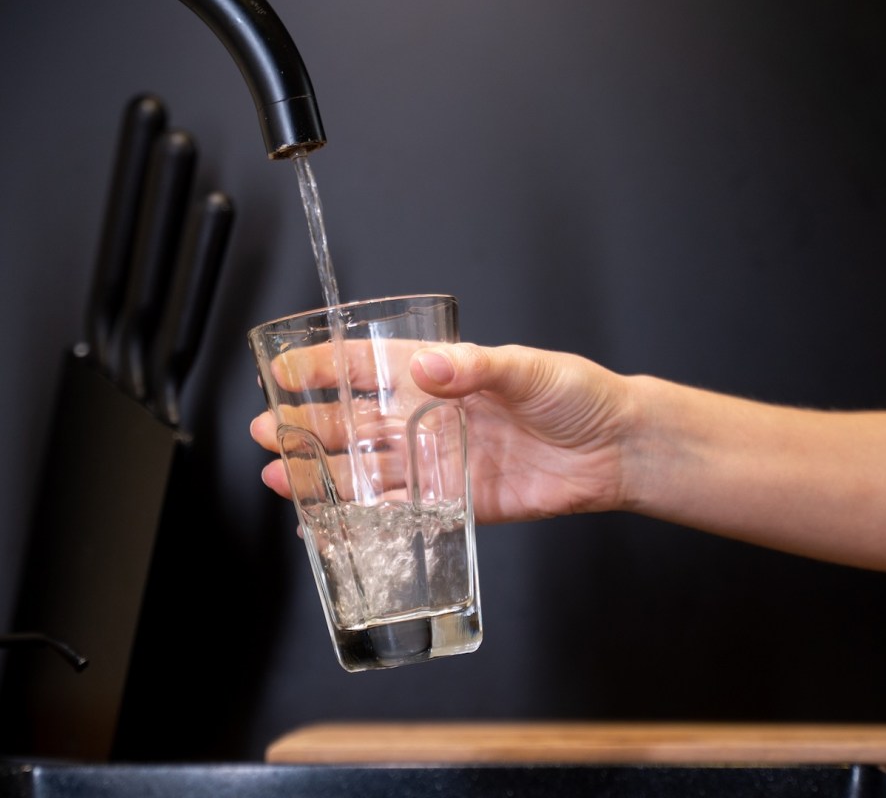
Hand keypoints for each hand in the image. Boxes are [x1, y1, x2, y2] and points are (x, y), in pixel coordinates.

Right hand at [252, 342, 635, 524]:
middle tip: (268, 430)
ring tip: (281, 476)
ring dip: (324, 473)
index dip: (323, 366)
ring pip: (367, 470)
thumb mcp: (528, 368)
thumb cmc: (577, 395)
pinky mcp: (457, 503)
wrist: (616, 449)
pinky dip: (364, 518)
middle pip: (355, 422)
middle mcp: (432, 418)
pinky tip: (329, 520)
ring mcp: (440, 463)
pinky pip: (401, 512)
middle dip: (307, 425)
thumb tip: (429, 369)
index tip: (281, 369)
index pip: (368, 366)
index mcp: (442, 376)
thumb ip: (476, 368)